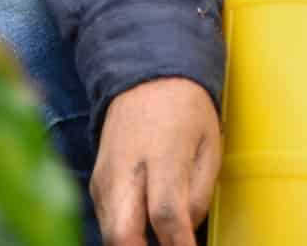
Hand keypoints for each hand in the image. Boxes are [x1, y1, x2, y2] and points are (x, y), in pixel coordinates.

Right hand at [91, 77, 220, 245]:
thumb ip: (200, 195)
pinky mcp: (96, 183)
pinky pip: (107, 221)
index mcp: (162, 153)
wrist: (144, 77)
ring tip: (160, 240)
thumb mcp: (210, 146)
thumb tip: (186, 235)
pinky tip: (145, 231)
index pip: (166, 213)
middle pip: (122, 235)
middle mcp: (125, 168)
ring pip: (110, 233)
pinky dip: (125, 234)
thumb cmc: (185, 111)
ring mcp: (105, 176)